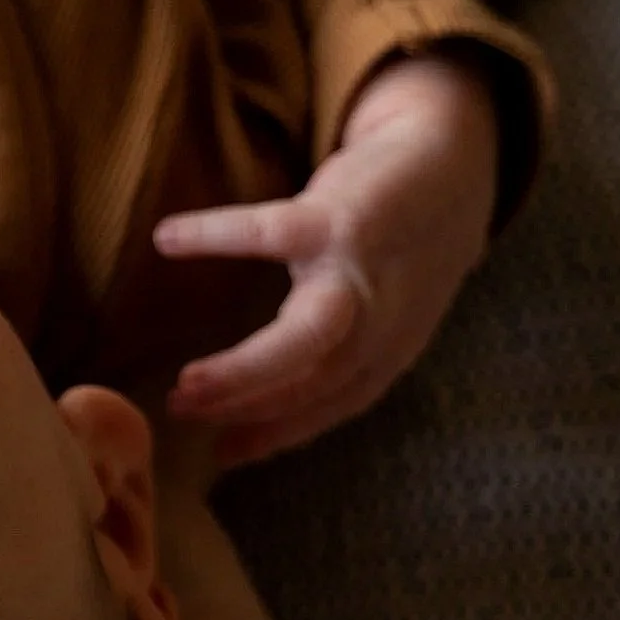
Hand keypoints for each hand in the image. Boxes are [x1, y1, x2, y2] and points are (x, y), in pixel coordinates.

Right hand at [153, 50, 501, 465]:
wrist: (452, 164)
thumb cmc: (401, 249)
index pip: (335, 405)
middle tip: (184, 412)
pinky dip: (215, 236)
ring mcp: (363, 270)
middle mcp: (383, 321)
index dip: (277, 435)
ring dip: (248, 367)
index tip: (219, 454)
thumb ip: (340, 351)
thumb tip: (270, 396)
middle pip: (325, 380)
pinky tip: (166, 239)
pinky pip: (269, 233)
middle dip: (254, 403)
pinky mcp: (338, 217)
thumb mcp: (386, 310)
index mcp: (389, 348)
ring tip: (186, 381)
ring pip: (312, 335)